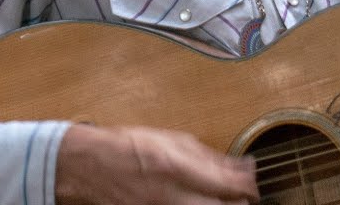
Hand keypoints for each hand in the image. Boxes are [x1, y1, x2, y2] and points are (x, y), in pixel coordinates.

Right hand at [55, 124, 258, 204]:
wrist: (87, 167)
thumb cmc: (128, 147)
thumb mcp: (172, 140)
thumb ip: (209, 156)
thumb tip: (241, 165)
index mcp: (175, 167)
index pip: (226, 186)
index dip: (248, 187)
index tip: (253, 184)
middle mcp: (167, 195)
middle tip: (244, 198)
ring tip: (223, 201)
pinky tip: (200, 203)